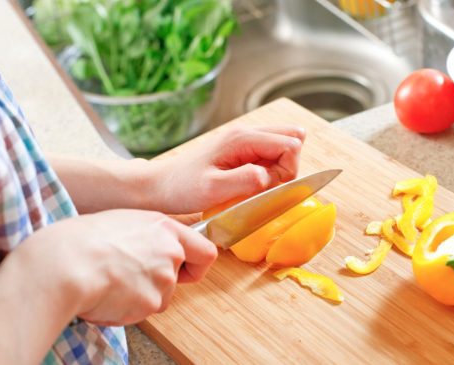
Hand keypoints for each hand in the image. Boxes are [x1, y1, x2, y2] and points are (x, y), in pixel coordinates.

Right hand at [16, 209, 216, 325]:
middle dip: (155, 285)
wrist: (63, 264)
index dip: (196, 265)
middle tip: (126, 279)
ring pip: (158, 298)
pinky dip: (124, 310)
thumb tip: (142, 250)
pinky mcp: (151, 302)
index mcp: (163, 226)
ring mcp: (163, 279)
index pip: (204, 251)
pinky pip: (140, 313)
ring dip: (137, 297)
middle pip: (176, 279)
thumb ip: (143, 236)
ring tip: (107, 283)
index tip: (185, 270)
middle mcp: (170, 252)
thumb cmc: (79, 240)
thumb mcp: (118, 222)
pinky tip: (104, 296)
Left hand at [153, 125, 305, 213]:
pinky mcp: (241, 150)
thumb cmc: (183, 188)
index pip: (290, 144)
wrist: (161, 185)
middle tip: (264, 186)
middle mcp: (245, 133)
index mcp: (242, 138)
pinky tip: (250, 183)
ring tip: (254, 185)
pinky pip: (269, 155)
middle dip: (287, 167)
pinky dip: (269, 170)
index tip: (267, 188)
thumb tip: (271, 176)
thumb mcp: (213, 189)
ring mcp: (244, 140)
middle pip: (292, 138)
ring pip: (282, 146)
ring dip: (278, 169)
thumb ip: (245, 180)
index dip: (288, 170)